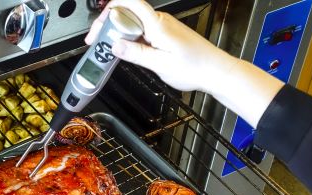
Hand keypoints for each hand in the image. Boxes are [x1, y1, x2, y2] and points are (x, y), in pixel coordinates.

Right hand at [85, 0, 283, 127]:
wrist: (215, 71)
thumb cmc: (194, 68)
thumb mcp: (161, 65)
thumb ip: (137, 53)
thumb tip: (115, 45)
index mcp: (158, 25)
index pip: (130, 3)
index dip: (110, 10)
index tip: (98, 28)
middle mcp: (160, 22)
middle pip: (127, 14)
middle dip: (108, 27)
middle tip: (96, 44)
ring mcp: (162, 27)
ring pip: (133, 24)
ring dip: (118, 35)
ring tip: (108, 51)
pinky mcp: (164, 34)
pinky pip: (141, 31)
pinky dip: (129, 39)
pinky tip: (126, 51)